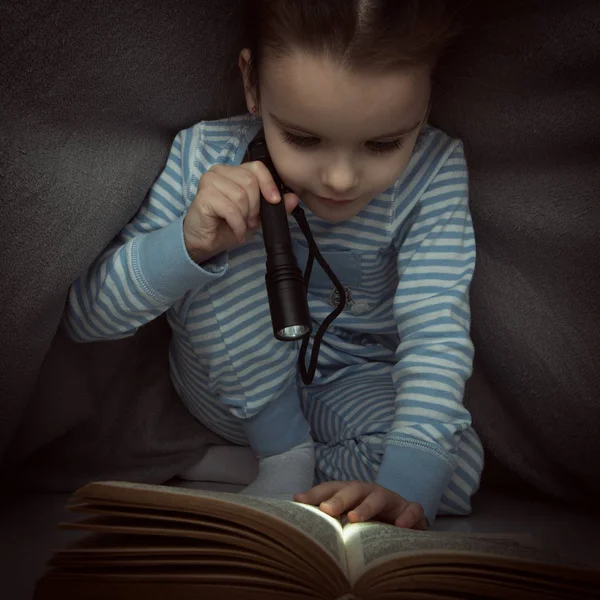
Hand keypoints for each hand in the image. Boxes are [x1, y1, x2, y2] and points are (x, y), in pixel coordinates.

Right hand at [183, 161, 297, 263]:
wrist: (205, 242)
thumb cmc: (227, 225)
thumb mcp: (256, 216)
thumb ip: (275, 206)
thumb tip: (294, 198)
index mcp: (233, 171)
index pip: (257, 167)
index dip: (268, 183)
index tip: (274, 201)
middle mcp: (219, 171)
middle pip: (250, 182)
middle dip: (255, 207)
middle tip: (250, 221)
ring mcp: (209, 181)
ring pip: (240, 196)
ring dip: (245, 217)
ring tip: (241, 226)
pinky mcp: (203, 196)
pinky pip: (230, 208)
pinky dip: (237, 224)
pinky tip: (235, 231)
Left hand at [294, 481, 426, 528]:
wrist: (407, 524)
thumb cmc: (371, 522)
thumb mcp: (349, 520)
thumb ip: (330, 520)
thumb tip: (301, 527)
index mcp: (352, 493)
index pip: (332, 488)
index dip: (315, 493)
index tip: (299, 500)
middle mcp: (370, 492)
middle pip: (353, 489)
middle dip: (339, 498)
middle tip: (326, 509)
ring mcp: (392, 500)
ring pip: (379, 496)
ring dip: (367, 506)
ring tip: (355, 518)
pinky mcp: (411, 511)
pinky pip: (412, 509)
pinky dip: (408, 516)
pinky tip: (400, 526)